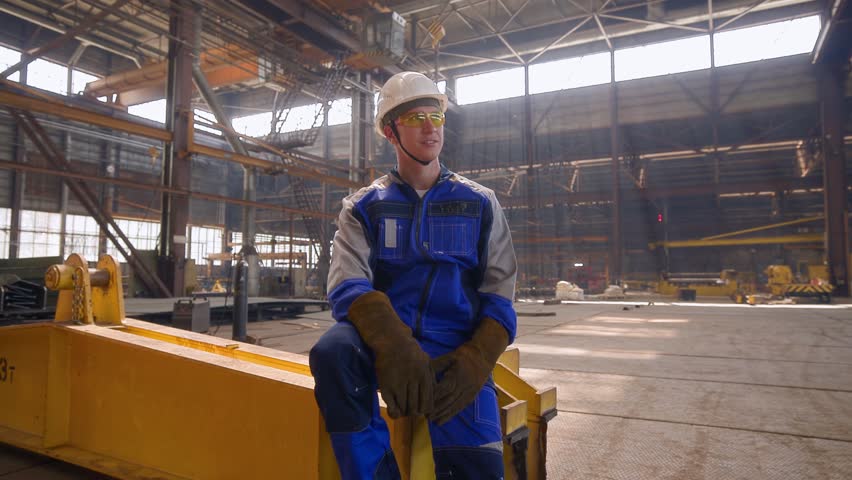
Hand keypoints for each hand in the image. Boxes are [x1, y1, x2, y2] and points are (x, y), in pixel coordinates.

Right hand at [347, 291, 434, 417]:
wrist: (391, 341)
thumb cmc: (410, 351)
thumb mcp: (426, 361)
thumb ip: (431, 377)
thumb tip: (436, 393)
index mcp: (424, 376)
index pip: (428, 403)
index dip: (425, 410)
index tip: (422, 410)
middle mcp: (413, 382)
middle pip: (416, 408)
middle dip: (414, 412)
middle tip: (411, 410)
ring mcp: (399, 385)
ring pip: (405, 408)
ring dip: (404, 412)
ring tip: (403, 409)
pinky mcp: (386, 386)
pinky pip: (392, 406)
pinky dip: (394, 412)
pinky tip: (394, 411)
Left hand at [428, 317, 508, 424]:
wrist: (484, 354)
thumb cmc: (465, 354)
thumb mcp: (451, 356)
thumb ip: (438, 364)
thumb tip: (424, 371)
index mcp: (457, 374)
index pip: (444, 388)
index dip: (434, 397)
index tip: (424, 403)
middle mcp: (464, 384)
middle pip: (449, 399)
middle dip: (438, 409)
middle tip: (427, 417)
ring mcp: (470, 390)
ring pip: (456, 404)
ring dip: (445, 414)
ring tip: (435, 421)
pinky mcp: (474, 393)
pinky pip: (463, 405)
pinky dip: (454, 412)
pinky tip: (447, 418)